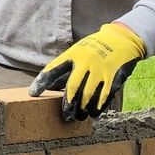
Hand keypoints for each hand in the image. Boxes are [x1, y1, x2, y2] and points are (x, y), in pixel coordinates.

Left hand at [31, 22, 145, 120]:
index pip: (53, 70)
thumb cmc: (94, 47)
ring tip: (79, 116)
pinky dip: (98, 107)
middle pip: (72, 88)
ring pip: (88, 96)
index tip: (33, 94)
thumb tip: (50, 86)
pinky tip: (94, 113)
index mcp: (74, 55)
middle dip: (67, 105)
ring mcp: (100, 70)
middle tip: (64, 116)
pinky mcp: (113, 77)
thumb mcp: (78, 51)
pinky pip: (104, 97)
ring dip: (82, 109)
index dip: (41, 82)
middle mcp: (86, 62)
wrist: (121, 38)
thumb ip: (65, 67)